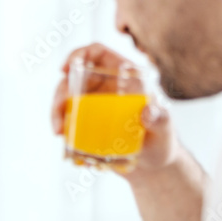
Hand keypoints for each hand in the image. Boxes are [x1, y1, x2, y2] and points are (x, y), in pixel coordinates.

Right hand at [51, 43, 180, 175]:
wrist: (152, 165)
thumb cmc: (162, 143)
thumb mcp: (165, 130)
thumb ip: (161, 119)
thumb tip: (148, 111)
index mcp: (125, 76)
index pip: (97, 53)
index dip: (78, 54)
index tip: (65, 69)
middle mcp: (106, 87)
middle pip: (74, 78)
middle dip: (60, 94)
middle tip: (59, 113)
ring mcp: (94, 106)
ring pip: (67, 100)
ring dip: (57, 114)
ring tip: (59, 133)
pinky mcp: (87, 125)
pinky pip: (68, 122)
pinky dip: (63, 131)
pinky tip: (67, 146)